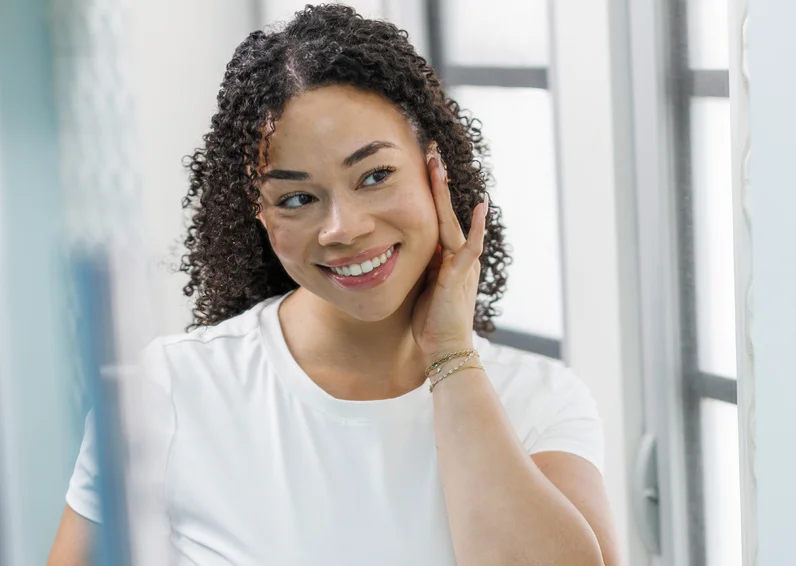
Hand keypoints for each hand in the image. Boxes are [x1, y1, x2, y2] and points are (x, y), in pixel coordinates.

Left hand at [411, 143, 488, 361]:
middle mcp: (457, 255)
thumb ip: (417, 265)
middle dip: (437, 181)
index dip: (430, 192)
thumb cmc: (429, 322)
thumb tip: (396, 248)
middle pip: (445, 211)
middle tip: (431, 151)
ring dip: (445, 193)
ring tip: (439, 165)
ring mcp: (461, 264)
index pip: (436, 217)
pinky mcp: (462, 276)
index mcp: (445, 256)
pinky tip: (481, 206)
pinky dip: (478, 227)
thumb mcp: (419, 285)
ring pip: (452, 221)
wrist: (443, 349)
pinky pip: (472, 248)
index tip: (422, 167)